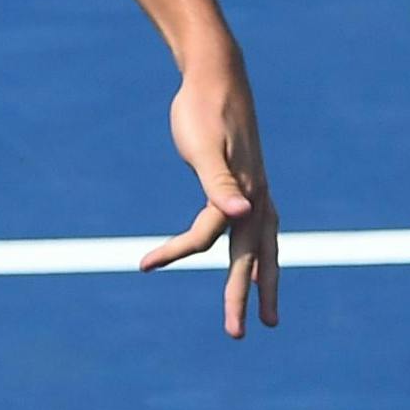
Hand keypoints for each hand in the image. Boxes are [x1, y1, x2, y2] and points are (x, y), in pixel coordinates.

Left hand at [139, 58, 279, 338]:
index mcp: (245, 195)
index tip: (143, 264)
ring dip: (263, 280)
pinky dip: (255, 251)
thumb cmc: (204, 110)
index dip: (175, 251)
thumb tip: (243, 214)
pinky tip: (249, 259)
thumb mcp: (205, 148)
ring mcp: (257, 193)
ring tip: (266, 313)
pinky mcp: (249, 185)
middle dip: (246, 296)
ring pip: (263, 248)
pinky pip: (254, 230)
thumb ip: (221, 184)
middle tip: (239, 333)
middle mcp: (257, 199)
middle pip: (252, 258)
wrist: (216, 75)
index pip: (208, 237)